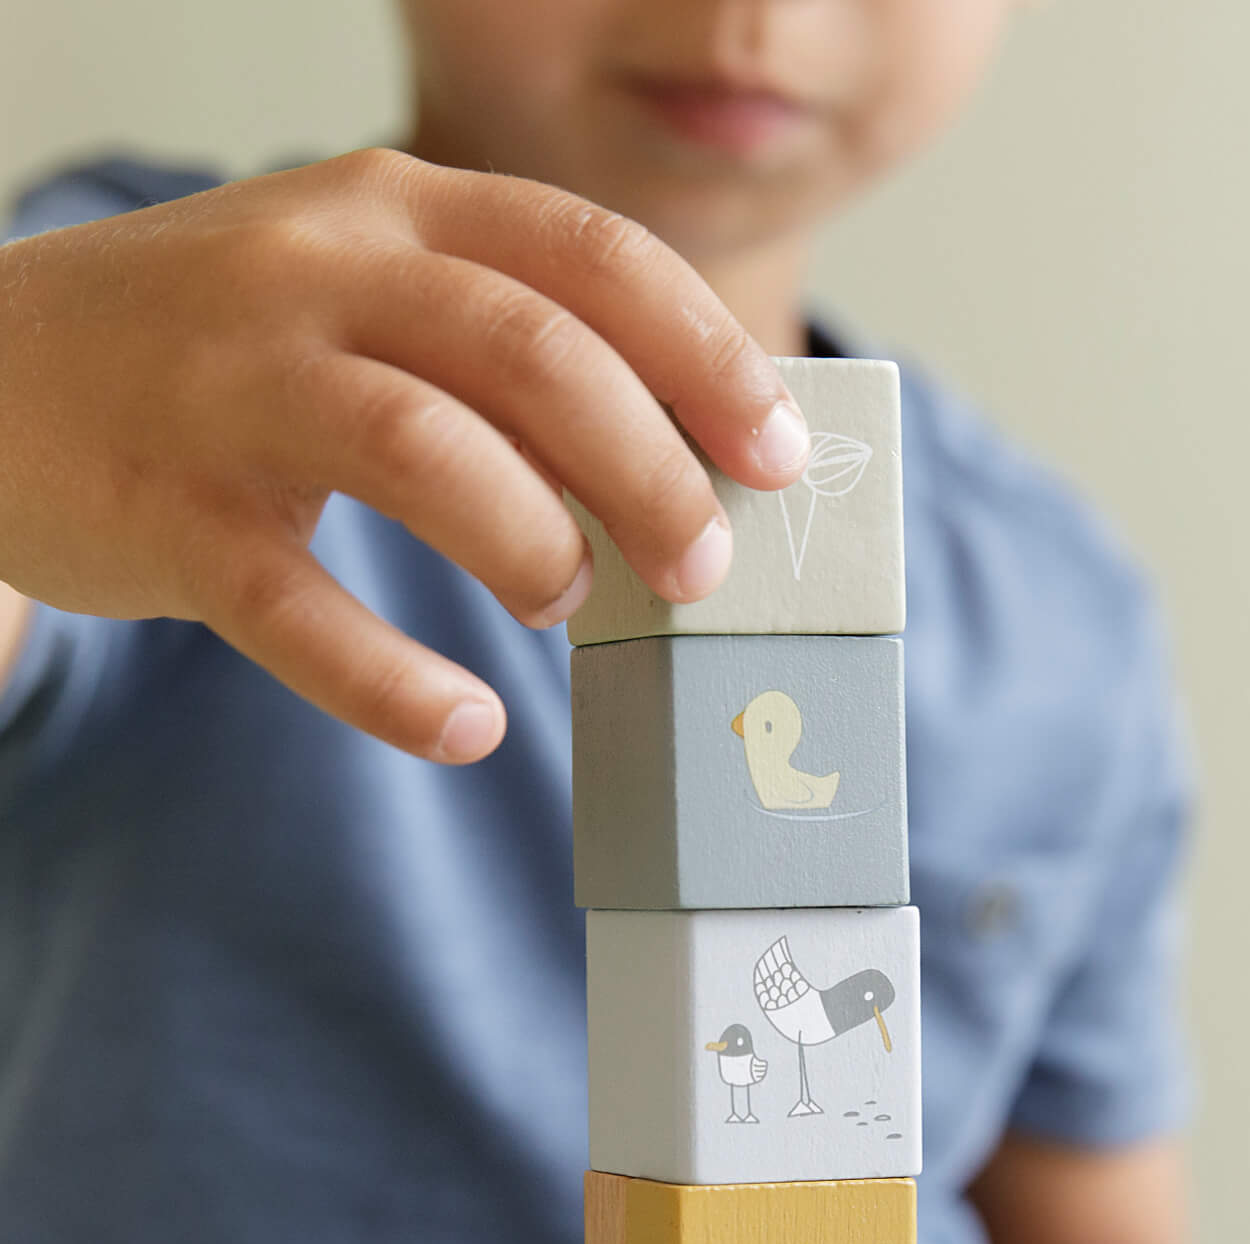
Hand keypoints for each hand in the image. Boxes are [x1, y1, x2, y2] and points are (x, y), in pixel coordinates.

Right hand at [0, 148, 809, 759]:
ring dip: (534, 544)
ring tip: (569, 606)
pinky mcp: (165, 510)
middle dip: (650, 471)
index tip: (779, 453)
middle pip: (530, 352)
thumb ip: (509, 361)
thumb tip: (681, 476)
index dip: (705, 356)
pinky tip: (466, 723)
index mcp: (399, 208)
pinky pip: (292, 605)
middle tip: (703, 569)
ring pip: (421, 449)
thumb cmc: (234, 356)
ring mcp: (231, 385)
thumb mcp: (372, 300)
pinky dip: (392, 680)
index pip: (591, 255)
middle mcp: (318, 271)